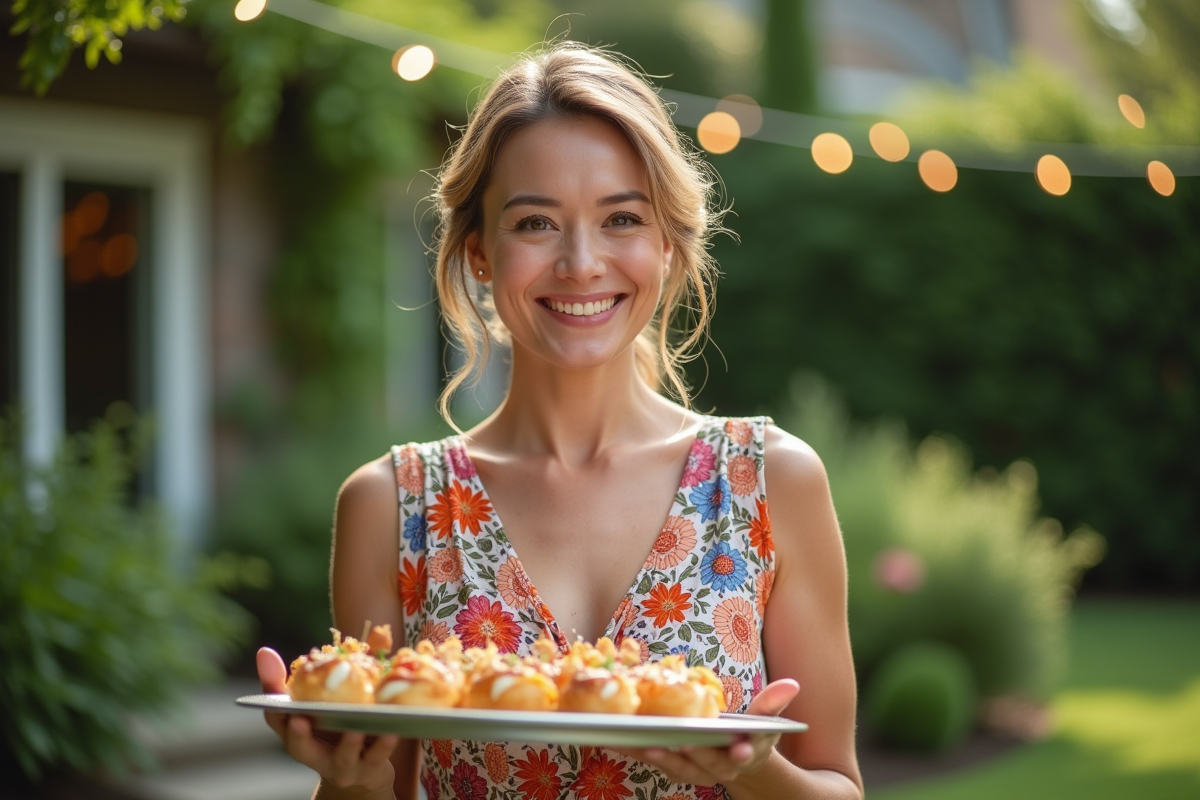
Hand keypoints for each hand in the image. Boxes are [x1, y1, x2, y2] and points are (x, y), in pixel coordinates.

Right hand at [257, 647, 398, 793]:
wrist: (363, 769)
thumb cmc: (334, 728)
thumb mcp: (315, 704)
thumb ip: (296, 679)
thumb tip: (263, 652)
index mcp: (298, 732)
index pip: (278, 721)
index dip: (273, 710)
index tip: (275, 696)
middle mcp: (313, 753)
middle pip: (300, 747)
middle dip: (298, 735)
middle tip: (300, 720)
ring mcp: (339, 765)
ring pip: (342, 757)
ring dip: (348, 744)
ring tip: (355, 729)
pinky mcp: (366, 770)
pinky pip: (375, 759)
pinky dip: (383, 745)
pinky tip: (391, 731)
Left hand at [613, 679, 799, 786]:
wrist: (733, 758)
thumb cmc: (750, 733)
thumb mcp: (765, 719)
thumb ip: (773, 703)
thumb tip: (792, 684)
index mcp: (744, 753)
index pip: (745, 755)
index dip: (743, 752)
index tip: (741, 748)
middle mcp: (721, 767)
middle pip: (708, 764)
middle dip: (696, 755)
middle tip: (683, 742)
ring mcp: (696, 770)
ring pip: (679, 768)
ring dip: (662, 757)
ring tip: (646, 744)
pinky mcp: (673, 766)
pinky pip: (657, 761)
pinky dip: (641, 751)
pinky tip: (624, 739)